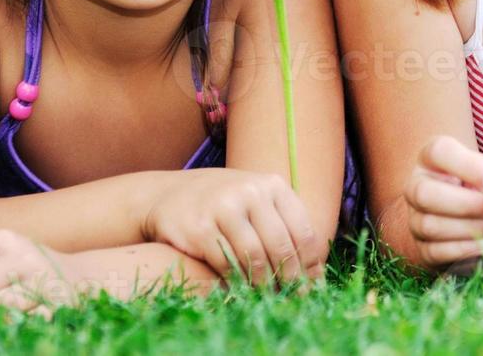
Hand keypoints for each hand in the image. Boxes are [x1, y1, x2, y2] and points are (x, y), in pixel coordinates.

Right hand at [142, 169, 323, 287]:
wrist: (169, 195)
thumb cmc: (223, 204)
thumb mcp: (256, 200)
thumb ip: (284, 226)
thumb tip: (314, 274)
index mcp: (272, 185)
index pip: (303, 231)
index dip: (310, 265)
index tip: (311, 287)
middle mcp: (250, 192)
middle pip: (281, 246)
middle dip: (290, 278)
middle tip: (292, 298)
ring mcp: (223, 208)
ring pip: (255, 257)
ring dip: (264, 283)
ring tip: (268, 296)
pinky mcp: (200, 228)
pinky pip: (227, 264)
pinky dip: (238, 281)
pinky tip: (242, 289)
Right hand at [404, 135, 482, 268]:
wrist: (464, 218)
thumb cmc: (481, 187)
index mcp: (430, 159)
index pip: (439, 152)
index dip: (469, 167)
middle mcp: (415, 186)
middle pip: (425, 193)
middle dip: (466, 203)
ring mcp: (414, 219)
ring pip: (430, 225)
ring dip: (471, 228)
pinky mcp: (421, 248)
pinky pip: (436, 251)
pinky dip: (466, 249)